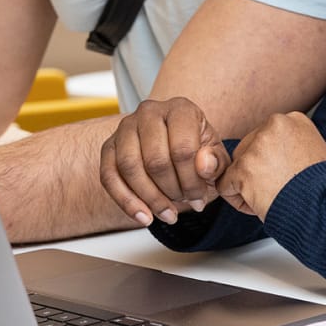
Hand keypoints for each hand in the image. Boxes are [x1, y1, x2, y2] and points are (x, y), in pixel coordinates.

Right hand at [99, 97, 230, 226]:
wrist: (177, 146)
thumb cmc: (198, 151)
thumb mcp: (216, 156)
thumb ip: (216, 162)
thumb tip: (203, 165)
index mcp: (181, 108)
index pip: (183, 149)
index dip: (191, 181)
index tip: (200, 199)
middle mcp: (150, 111)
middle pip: (155, 160)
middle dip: (171, 190)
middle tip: (184, 203)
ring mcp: (126, 126)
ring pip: (129, 167)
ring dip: (150, 198)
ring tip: (168, 214)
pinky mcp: (109, 145)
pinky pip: (109, 176)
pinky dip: (126, 202)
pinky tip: (144, 217)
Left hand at [217, 111, 325, 220]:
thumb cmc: (324, 189)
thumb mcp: (314, 152)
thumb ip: (290, 146)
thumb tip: (272, 156)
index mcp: (292, 119)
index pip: (265, 138)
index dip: (272, 162)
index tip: (286, 175)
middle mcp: (274, 125)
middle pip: (247, 149)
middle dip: (256, 172)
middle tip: (277, 188)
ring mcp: (257, 145)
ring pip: (237, 167)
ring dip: (248, 186)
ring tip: (273, 197)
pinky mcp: (244, 167)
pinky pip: (226, 185)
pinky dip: (238, 199)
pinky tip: (259, 204)